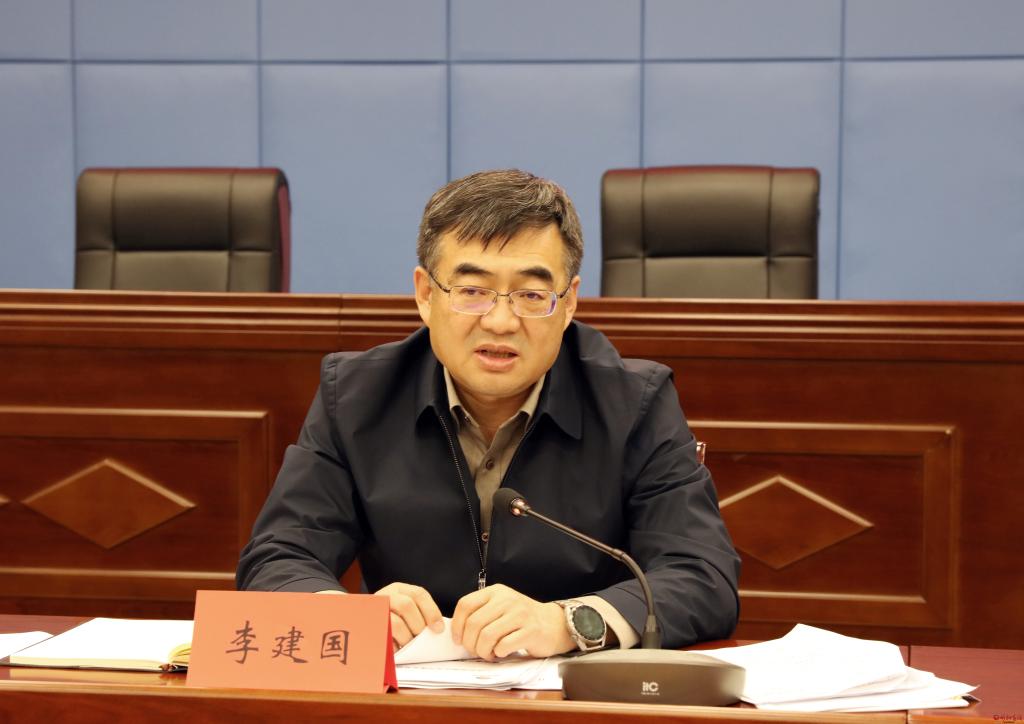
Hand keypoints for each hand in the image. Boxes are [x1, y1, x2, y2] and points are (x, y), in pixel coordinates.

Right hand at [374, 582, 443, 650]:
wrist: (363, 625)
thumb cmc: (390, 621)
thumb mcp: (403, 611)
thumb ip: (418, 613)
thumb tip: (439, 628)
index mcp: (397, 589)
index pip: (418, 594)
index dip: (432, 611)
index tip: (439, 629)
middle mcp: (385, 595)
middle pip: (407, 606)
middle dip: (418, 625)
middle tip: (421, 639)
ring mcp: (374, 610)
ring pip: (396, 624)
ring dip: (407, 638)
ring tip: (408, 645)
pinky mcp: (368, 628)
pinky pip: (385, 639)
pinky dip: (393, 646)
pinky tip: (395, 649)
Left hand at [450, 584, 574, 660]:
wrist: (554, 624)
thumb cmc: (522, 620)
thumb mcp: (500, 607)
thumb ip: (481, 614)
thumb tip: (457, 633)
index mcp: (495, 592)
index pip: (465, 605)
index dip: (457, 625)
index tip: (458, 640)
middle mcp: (507, 599)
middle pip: (474, 623)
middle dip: (470, 644)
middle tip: (475, 651)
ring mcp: (520, 614)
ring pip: (487, 636)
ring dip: (483, 651)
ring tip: (489, 654)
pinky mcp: (531, 630)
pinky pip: (504, 645)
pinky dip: (498, 654)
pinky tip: (502, 653)